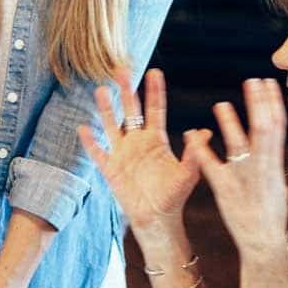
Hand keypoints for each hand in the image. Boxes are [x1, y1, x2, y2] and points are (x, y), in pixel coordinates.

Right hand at [77, 69, 198, 238]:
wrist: (157, 219)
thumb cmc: (174, 196)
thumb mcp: (187, 174)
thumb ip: (194, 154)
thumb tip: (204, 132)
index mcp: (156, 140)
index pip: (155, 109)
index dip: (154, 91)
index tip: (155, 71)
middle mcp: (138, 142)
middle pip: (130, 110)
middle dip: (126, 90)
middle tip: (122, 69)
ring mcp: (122, 154)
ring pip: (111, 125)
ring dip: (106, 108)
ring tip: (100, 89)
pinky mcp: (111, 169)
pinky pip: (98, 153)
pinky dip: (90, 142)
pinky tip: (82, 128)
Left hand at [188, 77, 287, 259]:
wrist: (264, 242)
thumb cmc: (269, 211)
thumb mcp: (273, 179)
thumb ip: (267, 156)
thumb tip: (268, 133)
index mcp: (274, 163)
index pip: (276, 126)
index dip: (272, 103)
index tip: (268, 83)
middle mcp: (262, 168)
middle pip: (263, 129)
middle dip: (258, 104)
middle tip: (253, 80)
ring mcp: (244, 178)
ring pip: (239, 145)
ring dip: (230, 125)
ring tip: (220, 104)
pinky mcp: (226, 190)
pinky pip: (211, 167)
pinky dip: (200, 151)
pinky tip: (191, 135)